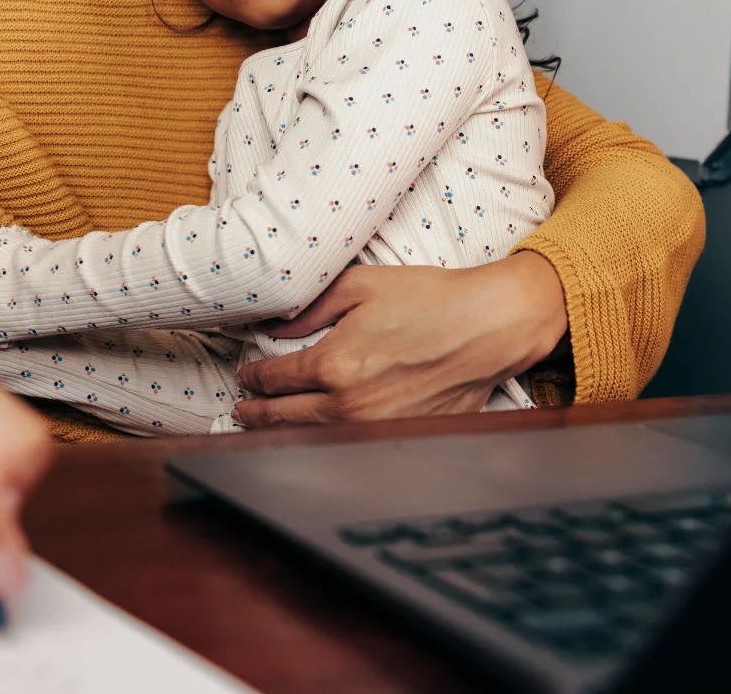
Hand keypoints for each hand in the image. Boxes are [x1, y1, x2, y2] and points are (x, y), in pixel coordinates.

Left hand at [232, 251, 567, 427]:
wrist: (489, 325)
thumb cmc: (430, 299)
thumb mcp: (360, 286)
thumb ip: (309, 308)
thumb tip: (273, 327)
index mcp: (334, 364)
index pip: (274, 380)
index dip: (253, 378)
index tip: (246, 375)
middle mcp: (350, 405)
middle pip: (283, 419)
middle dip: (256, 413)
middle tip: (241, 409)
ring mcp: (377, 427)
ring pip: (313, 439)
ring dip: (284, 434)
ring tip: (267, 427)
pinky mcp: (402, 436)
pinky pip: (351, 446)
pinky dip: (326, 442)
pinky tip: (318, 435)